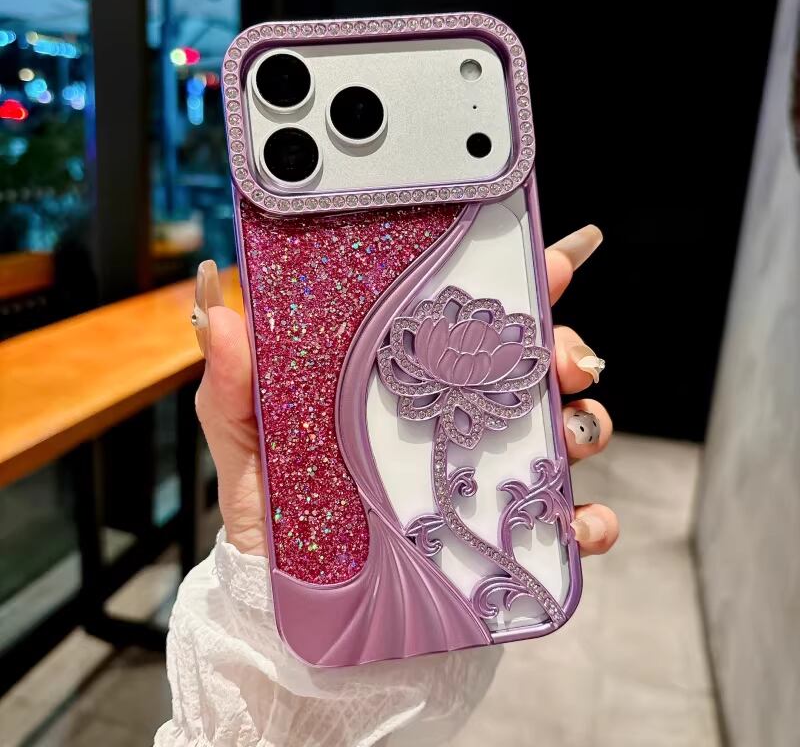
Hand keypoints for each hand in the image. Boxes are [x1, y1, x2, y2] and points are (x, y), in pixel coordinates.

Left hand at [193, 224, 617, 557]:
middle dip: (564, 351)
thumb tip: (218, 311)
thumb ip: (236, 386)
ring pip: (565, 433)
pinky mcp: (503, 536)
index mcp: (406, 388)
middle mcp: (455, 423)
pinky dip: (589, 518)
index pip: (465, 326)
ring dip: (588, 425)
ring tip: (573, 435)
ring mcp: (485, 476)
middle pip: (531, 371)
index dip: (514, 287)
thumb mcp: (249, 449)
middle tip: (562, 360)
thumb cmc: (278, 522)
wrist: (293, 614)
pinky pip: (564, 521)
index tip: (547, 263)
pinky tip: (579, 522)